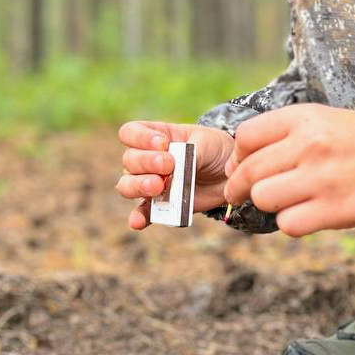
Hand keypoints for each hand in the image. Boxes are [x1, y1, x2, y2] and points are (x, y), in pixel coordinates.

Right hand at [117, 120, 234, 229]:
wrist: (227, 174)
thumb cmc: (213, 150)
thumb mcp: (206, 143)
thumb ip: (188, 152)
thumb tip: (176, 168)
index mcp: (154, 137)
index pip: (130, 132)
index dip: (140, 137)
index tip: (162, 143)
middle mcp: (145, 160)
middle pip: (129, 160)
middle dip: (146, 162)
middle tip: (169, 165)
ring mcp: (149, 183)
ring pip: (127, 185)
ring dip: (139, 186)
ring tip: (157, 187)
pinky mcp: (159, 206)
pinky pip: (142, 213)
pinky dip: (138, 218)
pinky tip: (138, 222)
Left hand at [222, 104, 354, 236]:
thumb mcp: (325, 119)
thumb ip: (285, 133)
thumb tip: (241, 161)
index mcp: (304, 118)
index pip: (246, 137)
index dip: (238, 156)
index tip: (242, 167)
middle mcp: (309, 145)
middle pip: (249, 172)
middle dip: (240, 188)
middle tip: (243, 195)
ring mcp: (321, 179)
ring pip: (264, 198)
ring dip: (269, 205)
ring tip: (286, 201)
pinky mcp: (334, 210)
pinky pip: (289, 224)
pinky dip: (291, 223)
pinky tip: (306, 215)